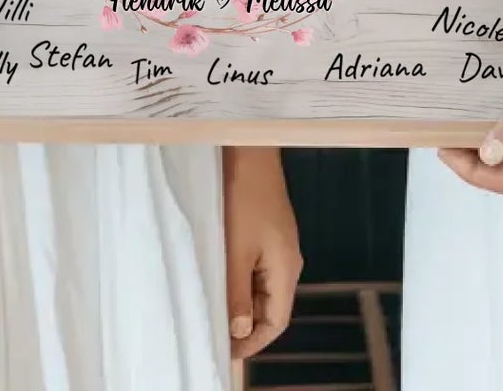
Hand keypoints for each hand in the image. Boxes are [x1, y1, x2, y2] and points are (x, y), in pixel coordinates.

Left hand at [222, 147, 300, 360]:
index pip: (276, 321)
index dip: (253, 342)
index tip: (227, 351)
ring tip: (214, 313)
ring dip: (241, 302)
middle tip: (215, 335)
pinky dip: (241, 281)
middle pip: (271, 306)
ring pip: (262, 287)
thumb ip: (238, 293)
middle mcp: (288, 260)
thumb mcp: (236, 251)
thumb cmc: (243, 200)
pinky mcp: (268, 230)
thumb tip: (240, 330)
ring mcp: (279, 244)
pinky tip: (220, 280)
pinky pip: (257, 267)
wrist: (249, 151)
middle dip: (246, 325)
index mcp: (286, 269)